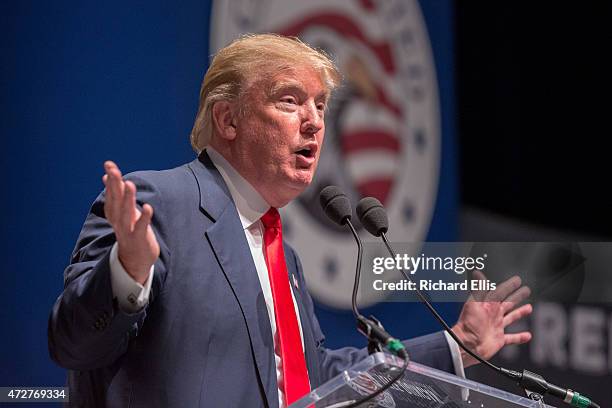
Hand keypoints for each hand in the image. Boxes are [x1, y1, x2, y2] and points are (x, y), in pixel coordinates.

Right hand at [102, 161, 159, 283]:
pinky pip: (141, 227)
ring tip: (129, 184)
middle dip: (115, 185)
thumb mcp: (121, 211)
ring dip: (127, 199)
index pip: (111, 193)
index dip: (111, 179)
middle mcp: (118, 220)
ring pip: (126, 213)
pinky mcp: (139, 238)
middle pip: (116, 200)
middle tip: (114, 170)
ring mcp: (128, 230)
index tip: (109, 164)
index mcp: (114, 212)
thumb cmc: (130, 230)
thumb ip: (116, 193)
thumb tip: (107, 176)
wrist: (133, 259)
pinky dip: (144, 218)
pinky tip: (148, 208)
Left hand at [452, 271, 532, 367]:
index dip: (509, 286)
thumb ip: (479, 289)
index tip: (517, 280)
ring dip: (520, 313)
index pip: (501, 292)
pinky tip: (527, 335)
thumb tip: (477, 273)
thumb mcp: (474, 303)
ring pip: (511, 318)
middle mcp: (493, 315)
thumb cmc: (468, 324)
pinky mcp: (498, 339)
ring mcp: (496, 327)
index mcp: (488, 305)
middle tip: (526, 290)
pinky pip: (511, 338)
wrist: (466, 345)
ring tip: (529, 308)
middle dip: (517, 297)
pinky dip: (519, 337)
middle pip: (508, 303)